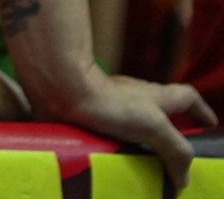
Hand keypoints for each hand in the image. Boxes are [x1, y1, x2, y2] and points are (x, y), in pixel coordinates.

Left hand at [44, 71, 215, 189]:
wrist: (61, 91)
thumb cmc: (110, 102)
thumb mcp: (154, 126)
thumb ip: (175, 151)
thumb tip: (183, 179)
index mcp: (157, 96)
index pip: (187, 97)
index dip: (201, 110)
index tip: (208, 125)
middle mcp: (136, 98)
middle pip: (160, 112)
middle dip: (168, 133)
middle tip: (174, 159)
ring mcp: (112, 105)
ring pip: (132, 125)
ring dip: (139, 144)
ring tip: (144, 169)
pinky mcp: (91, 115)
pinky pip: (107, 133)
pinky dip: (113, 147)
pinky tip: (114, 164)